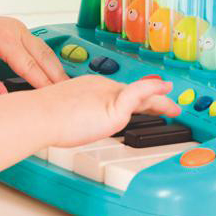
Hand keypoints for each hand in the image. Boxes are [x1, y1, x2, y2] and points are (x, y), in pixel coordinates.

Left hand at [0, 10, 68, 95]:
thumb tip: (4, 100)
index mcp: (5, 38)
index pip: (30, 66)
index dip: (44, 84)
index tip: (53, 99)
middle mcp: (16, 30)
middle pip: (45, 56)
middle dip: (58, 76)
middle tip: (69, 96)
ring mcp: (19, 28)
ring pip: (45, 50)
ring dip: (55, 67)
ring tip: (65, 87)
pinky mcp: (18, 30)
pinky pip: (39, 46)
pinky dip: (47, 60)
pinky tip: (52, 72)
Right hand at [40, 75, 181, 147]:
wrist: (41, 115)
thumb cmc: (44, 118)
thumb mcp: (63, 114)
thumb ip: (73, 118)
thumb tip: (68, 128)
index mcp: (90, 88)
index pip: (118, 93)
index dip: (133, 98)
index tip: (141, 103)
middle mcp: (102, 87)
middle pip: (133, 93)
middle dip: (151, 99)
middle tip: (166, 102)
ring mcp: (110, 95)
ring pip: (142, 95)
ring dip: (160, 100)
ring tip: (174, 106)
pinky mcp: (115, 104)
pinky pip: (140, 94)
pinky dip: (155, 91)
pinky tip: (167, 92)